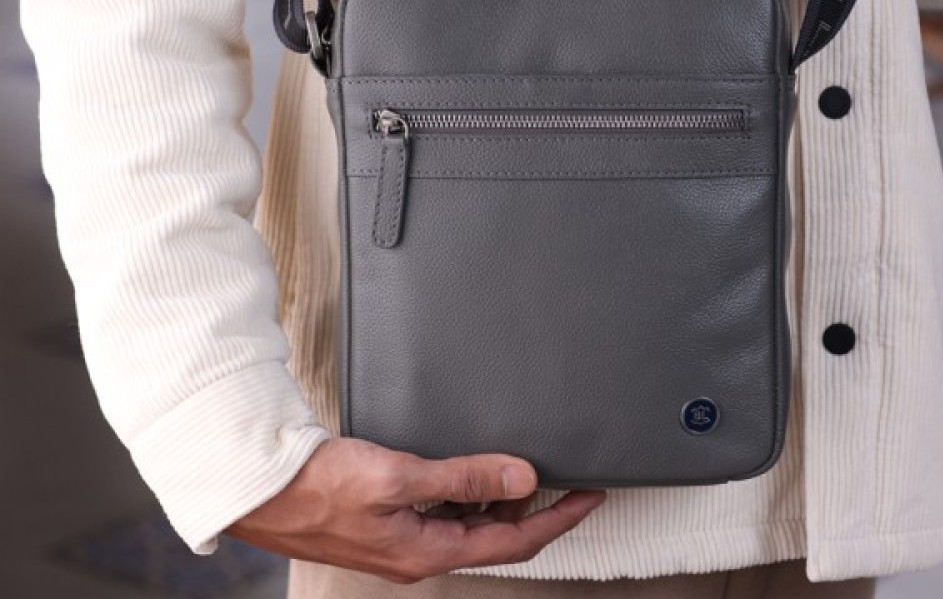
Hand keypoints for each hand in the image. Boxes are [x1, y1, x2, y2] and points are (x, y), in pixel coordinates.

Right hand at [223, 437, 606, 583]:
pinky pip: (445, 514)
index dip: (558, 518)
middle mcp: (423, 553)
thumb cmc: (323, 487)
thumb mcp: (400, 477)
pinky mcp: (390, 522)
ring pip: (473, 525)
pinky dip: (471, 496)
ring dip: (506, 504)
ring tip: (535, 476)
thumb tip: (521, 476)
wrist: (267, 491)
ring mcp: (406, 541)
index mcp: (430, 552)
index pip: (514, 539)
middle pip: (499, 537)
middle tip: (574, 487)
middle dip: (540, 513)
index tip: (590, 497)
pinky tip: (476, 474)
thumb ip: (464, 477)